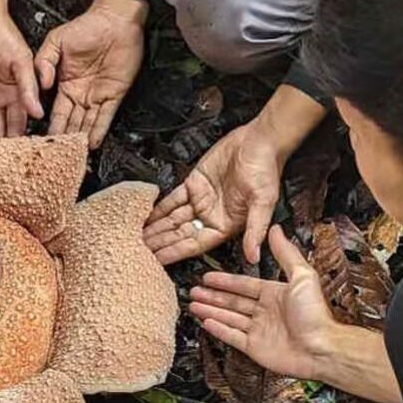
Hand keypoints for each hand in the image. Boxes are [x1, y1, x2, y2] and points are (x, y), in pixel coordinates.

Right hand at [33, 0, 145, 147]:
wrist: (114, 21)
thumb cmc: (86, 27)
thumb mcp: (56, 41)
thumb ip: (44, 62)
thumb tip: (41, 85)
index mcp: (64, 84)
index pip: (56, 112)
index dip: (51, 127)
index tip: (43, 142)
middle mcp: (80, 94)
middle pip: (71, 122)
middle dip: (64, 139)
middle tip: (57, 157)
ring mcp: (97, 95)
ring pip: (87, 123)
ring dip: (81, 139)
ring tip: (73, 155)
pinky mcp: (114, 94)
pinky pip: (106, 116)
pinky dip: (99, 130)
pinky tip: (92, 143)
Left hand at [144, 122, 284, 263]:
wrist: (259, 142)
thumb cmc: (266, 171)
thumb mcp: (263, 203)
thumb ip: (255, 230)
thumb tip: (254, 257)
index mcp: (226, 225)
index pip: (195, 244)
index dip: (176, 252)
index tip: (158, 261)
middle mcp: (212, 216)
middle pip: (180, 234)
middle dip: (160, 243)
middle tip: (137, 251)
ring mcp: (202, 200)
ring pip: (174, 218)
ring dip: (156, 227)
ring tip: (136, 237)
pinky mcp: (194, 183)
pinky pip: (173, 198)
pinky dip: (159, 207)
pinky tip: (146, 215)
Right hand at [188, 226, 342, 380]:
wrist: (320, 348)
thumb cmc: (315, 314)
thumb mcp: (302, 275)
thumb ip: (285, 253)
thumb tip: (276, 230)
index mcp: (275, 294)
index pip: (244, 284)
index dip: (225, 280)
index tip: (209, 277)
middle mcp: (266, 311)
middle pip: (233, 301)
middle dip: (213, 295)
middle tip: (195, 291)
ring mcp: (259, 330)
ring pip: (229, 317)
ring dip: (211, 310)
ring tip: (194, 305)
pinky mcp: (255, 348)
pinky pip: (232, 336)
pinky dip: (218, 329)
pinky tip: (206, 322)